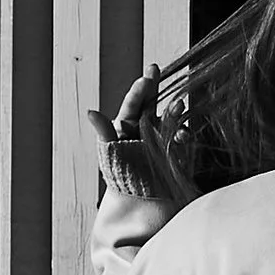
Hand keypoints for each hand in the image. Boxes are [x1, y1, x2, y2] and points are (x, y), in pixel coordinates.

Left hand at [86, 63, 194, 208]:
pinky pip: (180, 136)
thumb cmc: (121, 180)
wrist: (139, 205)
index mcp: (124, 128)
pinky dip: (183, 132)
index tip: (146, 77)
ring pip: (167, 117)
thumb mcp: (111, 155)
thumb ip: (105, 133)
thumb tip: (91, 112)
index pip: (132, 105)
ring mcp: (158, 139)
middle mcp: (141, 130)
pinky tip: (184, 135)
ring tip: (179, 106)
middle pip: (149, 104)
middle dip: (153, 88)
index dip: (138, 90)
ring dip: (172, 110)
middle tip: (155, 69)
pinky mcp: (173, 151)